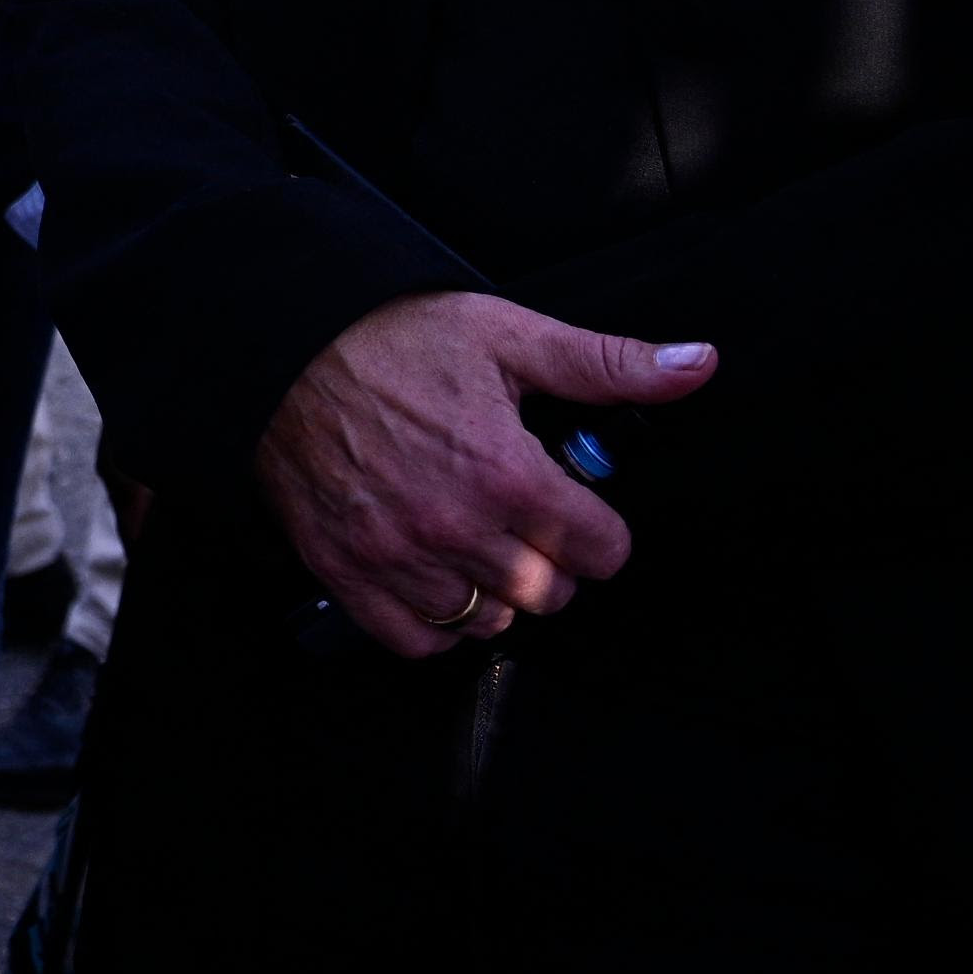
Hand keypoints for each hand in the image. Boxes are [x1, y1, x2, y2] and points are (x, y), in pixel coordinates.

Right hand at [251, 292, 714, 658]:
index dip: (599, 528)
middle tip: (527, 522)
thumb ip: (604, 363)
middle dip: (552, 561)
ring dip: (495, 591)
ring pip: (488, 621)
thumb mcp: (503, 334)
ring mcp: (397, 556)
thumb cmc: (388, 336)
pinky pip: (417, 639)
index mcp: (506, 472)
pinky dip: (435, 621)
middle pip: (549, 594)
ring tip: (479, 545)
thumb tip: (697, 365)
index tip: (577, 508)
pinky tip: (435, 575)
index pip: (602, 550)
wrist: (275, 345)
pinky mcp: (345, 571)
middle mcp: (456, 527)